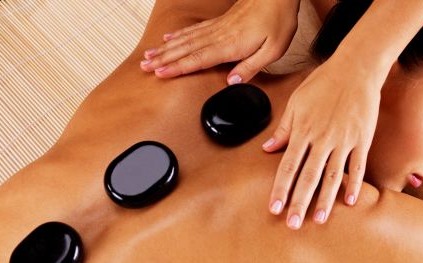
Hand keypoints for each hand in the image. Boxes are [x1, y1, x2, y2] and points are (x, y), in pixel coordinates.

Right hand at [140, 0, 299, 83]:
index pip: (198, 59)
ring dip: (166, 49)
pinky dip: (178, 35)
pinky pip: (193, 30)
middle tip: (144, 67)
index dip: (178, 68)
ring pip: (185, 39)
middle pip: (185, 49)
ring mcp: (217, 27)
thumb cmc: (277, 20)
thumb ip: (251, 67)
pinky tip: (169, 39)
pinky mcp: (219, 22)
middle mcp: (219, 35)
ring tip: (149, 56)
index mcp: (231, 44)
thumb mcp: (273, 50)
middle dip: (163, 59)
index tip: (160, 74)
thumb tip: (232, 82)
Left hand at [264, 57, 380, 228]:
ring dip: (325, 200)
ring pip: (332, 176)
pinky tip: (351, 201)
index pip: (288, 166)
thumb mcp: (296, 102)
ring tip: (319, 220)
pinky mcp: (362, 139)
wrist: (356, 68)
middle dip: (299, 203)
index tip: (274, 208)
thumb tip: (267, 148)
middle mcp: (322, 139)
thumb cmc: (323, 83)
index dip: (281, 189)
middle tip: (293, 224)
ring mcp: (344, 140)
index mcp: (303, 131)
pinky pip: (358, 166)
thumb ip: (283, 129)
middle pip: (308, 177)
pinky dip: (355, 184)